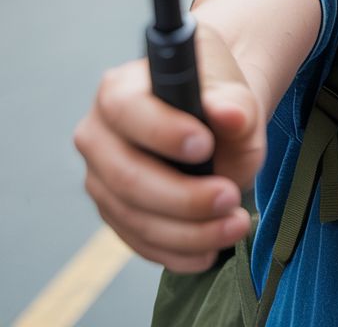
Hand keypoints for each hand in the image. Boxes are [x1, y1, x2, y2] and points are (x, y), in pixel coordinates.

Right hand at [74, 24, 265, 271]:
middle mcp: (98, 135)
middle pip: (126, 176)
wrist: (216, 121)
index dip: (162, 131)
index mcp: (120, 89)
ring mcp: (100, 178)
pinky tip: (211, 250)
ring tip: (235, 224)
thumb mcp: (234, 92)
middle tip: (230, 197)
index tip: (206, 146)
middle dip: (182, 196)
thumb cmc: (219, 100)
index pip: (127, 110)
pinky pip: (140, 242)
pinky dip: (178, 252)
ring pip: (133, 217)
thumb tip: (231, 116)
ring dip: (188, 232)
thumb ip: (235, 103)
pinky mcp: (113, 213)